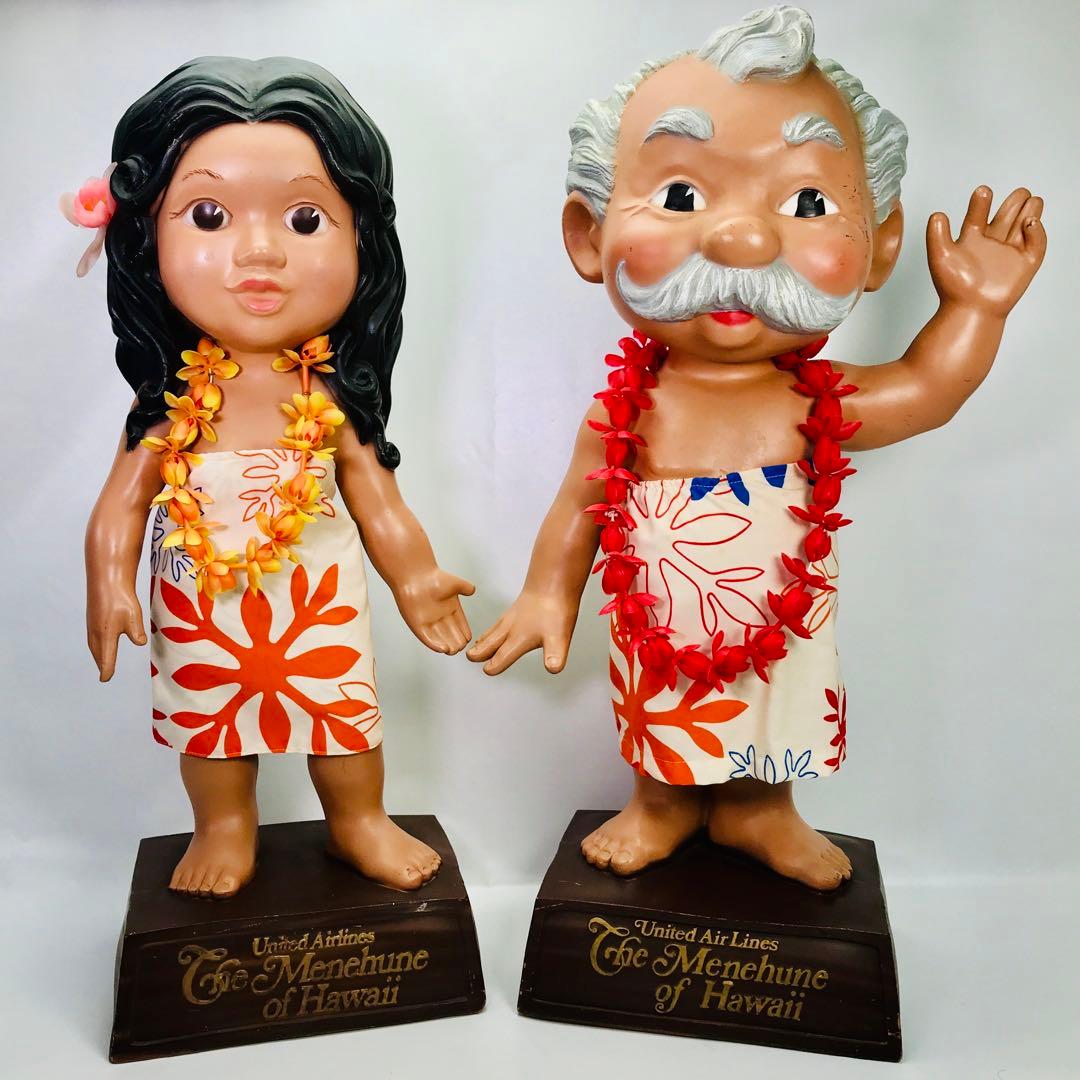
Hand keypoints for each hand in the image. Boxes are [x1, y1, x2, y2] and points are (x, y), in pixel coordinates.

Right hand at [87, 585, 146, 681]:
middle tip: (105, 673)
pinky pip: (92, 637)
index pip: (106, 659)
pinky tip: (99, 641)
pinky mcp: (92, 618)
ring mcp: (92, 625)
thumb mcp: (134, 617)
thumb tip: (139, 643)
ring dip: (97, 654)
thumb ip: (136, 633)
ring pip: (93, 645)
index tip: (105, 679)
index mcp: (106, 637)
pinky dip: (96, 644)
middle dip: (102, 664)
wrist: (106, 579)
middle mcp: (95, 633)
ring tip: (102, 661)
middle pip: (98, 654)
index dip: (107, 670)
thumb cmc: (121, 599)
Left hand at [395, 567, 473, 653]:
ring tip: (453, 651)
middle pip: (451, 634)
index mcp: (450, 608)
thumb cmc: (433, 577)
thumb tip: (473, 590)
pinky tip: (443, 649)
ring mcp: (429, 622)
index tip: (468, 639)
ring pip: (440, 638)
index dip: (464, 632)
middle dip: (456, 642)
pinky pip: (427, 638)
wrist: (414, 576)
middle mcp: (440, 617)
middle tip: (461, 647)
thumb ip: (465, 587)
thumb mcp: (454, 583)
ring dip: (447, 646)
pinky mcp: (417, 625)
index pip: (460, 624)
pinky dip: (435, 645)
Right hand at [466, 591, 577, 674]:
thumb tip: (552, 669)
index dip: (494, 666)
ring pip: (492, 632)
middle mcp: (510, 629)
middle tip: (470, 657)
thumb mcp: (560, 637)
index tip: (487, 670)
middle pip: (491, 644)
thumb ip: (555, 655)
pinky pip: (498, 623)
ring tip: (476, 647)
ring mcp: (511, 618)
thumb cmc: (556, 609)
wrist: (553, 581)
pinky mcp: (515, 609)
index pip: (502, 657)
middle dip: (480, 652)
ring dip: (483, 641)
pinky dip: (491, 630)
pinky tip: (494, 630)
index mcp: (518, 639)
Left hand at [927, 186, 1045, 316]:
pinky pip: (1036, 244)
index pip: (978, 215)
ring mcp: (1009, 252)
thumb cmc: (954, 289)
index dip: (981, 202)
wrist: (970, 310)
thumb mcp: (941, 257)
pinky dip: (1037, 231)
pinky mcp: (1025, 263)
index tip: (983, 191)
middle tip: (1019, 192)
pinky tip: (1031, 222)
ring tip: (1030, 198)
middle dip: (1013, 202)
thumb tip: (937, 215)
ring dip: (1029, 210)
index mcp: (971, 240)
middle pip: (1006, 216)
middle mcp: (991, 243)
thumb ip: (937, 236)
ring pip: (1023, 225)